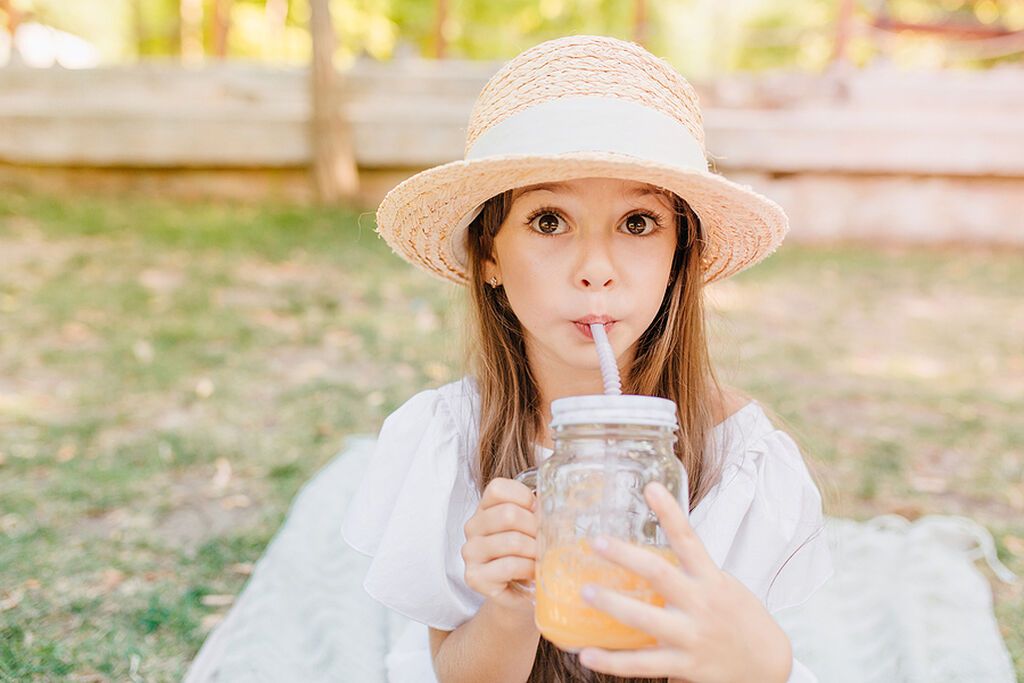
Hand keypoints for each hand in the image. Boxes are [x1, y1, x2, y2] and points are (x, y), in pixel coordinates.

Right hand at [462, 477, 539, 612]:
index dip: (524, 497)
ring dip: (535, 550)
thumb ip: (539, 512)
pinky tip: (534, 572)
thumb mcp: (532, 527)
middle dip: (535, 527)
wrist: (518, 591)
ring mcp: (471, 552)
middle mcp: (473, 526)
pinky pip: (509, 566)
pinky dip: (529, 568)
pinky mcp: (475, 576)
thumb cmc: (527, 554)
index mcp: (485, 508)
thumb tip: (557, 506)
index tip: (538, 511)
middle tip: (546, 539)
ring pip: (511, 541)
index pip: (497, 488)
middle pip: (508, 514)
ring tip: (542, 557)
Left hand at [576, 482, 792, 682]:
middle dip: (625, 556)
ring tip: (584, 592)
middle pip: (659, 574)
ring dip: (612, 605)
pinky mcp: (684, 665)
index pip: (689, 539)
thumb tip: (649, 554)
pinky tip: (586, 654)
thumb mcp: (723, 586)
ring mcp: (691, 636)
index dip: (670, 512)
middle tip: (596, 541)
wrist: (769, 667)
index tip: (650, 488)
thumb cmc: (741, 620)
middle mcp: (700, 604)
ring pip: (644, 620)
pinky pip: (641, 664)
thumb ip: (691, 572)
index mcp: (711, 579)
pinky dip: (612, 661)